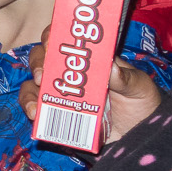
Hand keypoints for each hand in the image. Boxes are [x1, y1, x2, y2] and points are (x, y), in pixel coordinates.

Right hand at [18, 29, 164, 143]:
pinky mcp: (56, 114)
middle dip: (39, 63)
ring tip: (36, 104)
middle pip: (42, 57)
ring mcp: (61, 93)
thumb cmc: (141, 103)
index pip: (65, 38)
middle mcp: (70, 72)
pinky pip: (35, 107)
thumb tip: (112, 69)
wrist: (139, 135)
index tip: (52, 41)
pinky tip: (35, 115)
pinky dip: (31, 108)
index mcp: (90, 58)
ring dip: (31, 90)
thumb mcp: (140, 87)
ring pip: (33, 83)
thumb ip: (127, 78)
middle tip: (43, 76)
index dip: (54, 35)